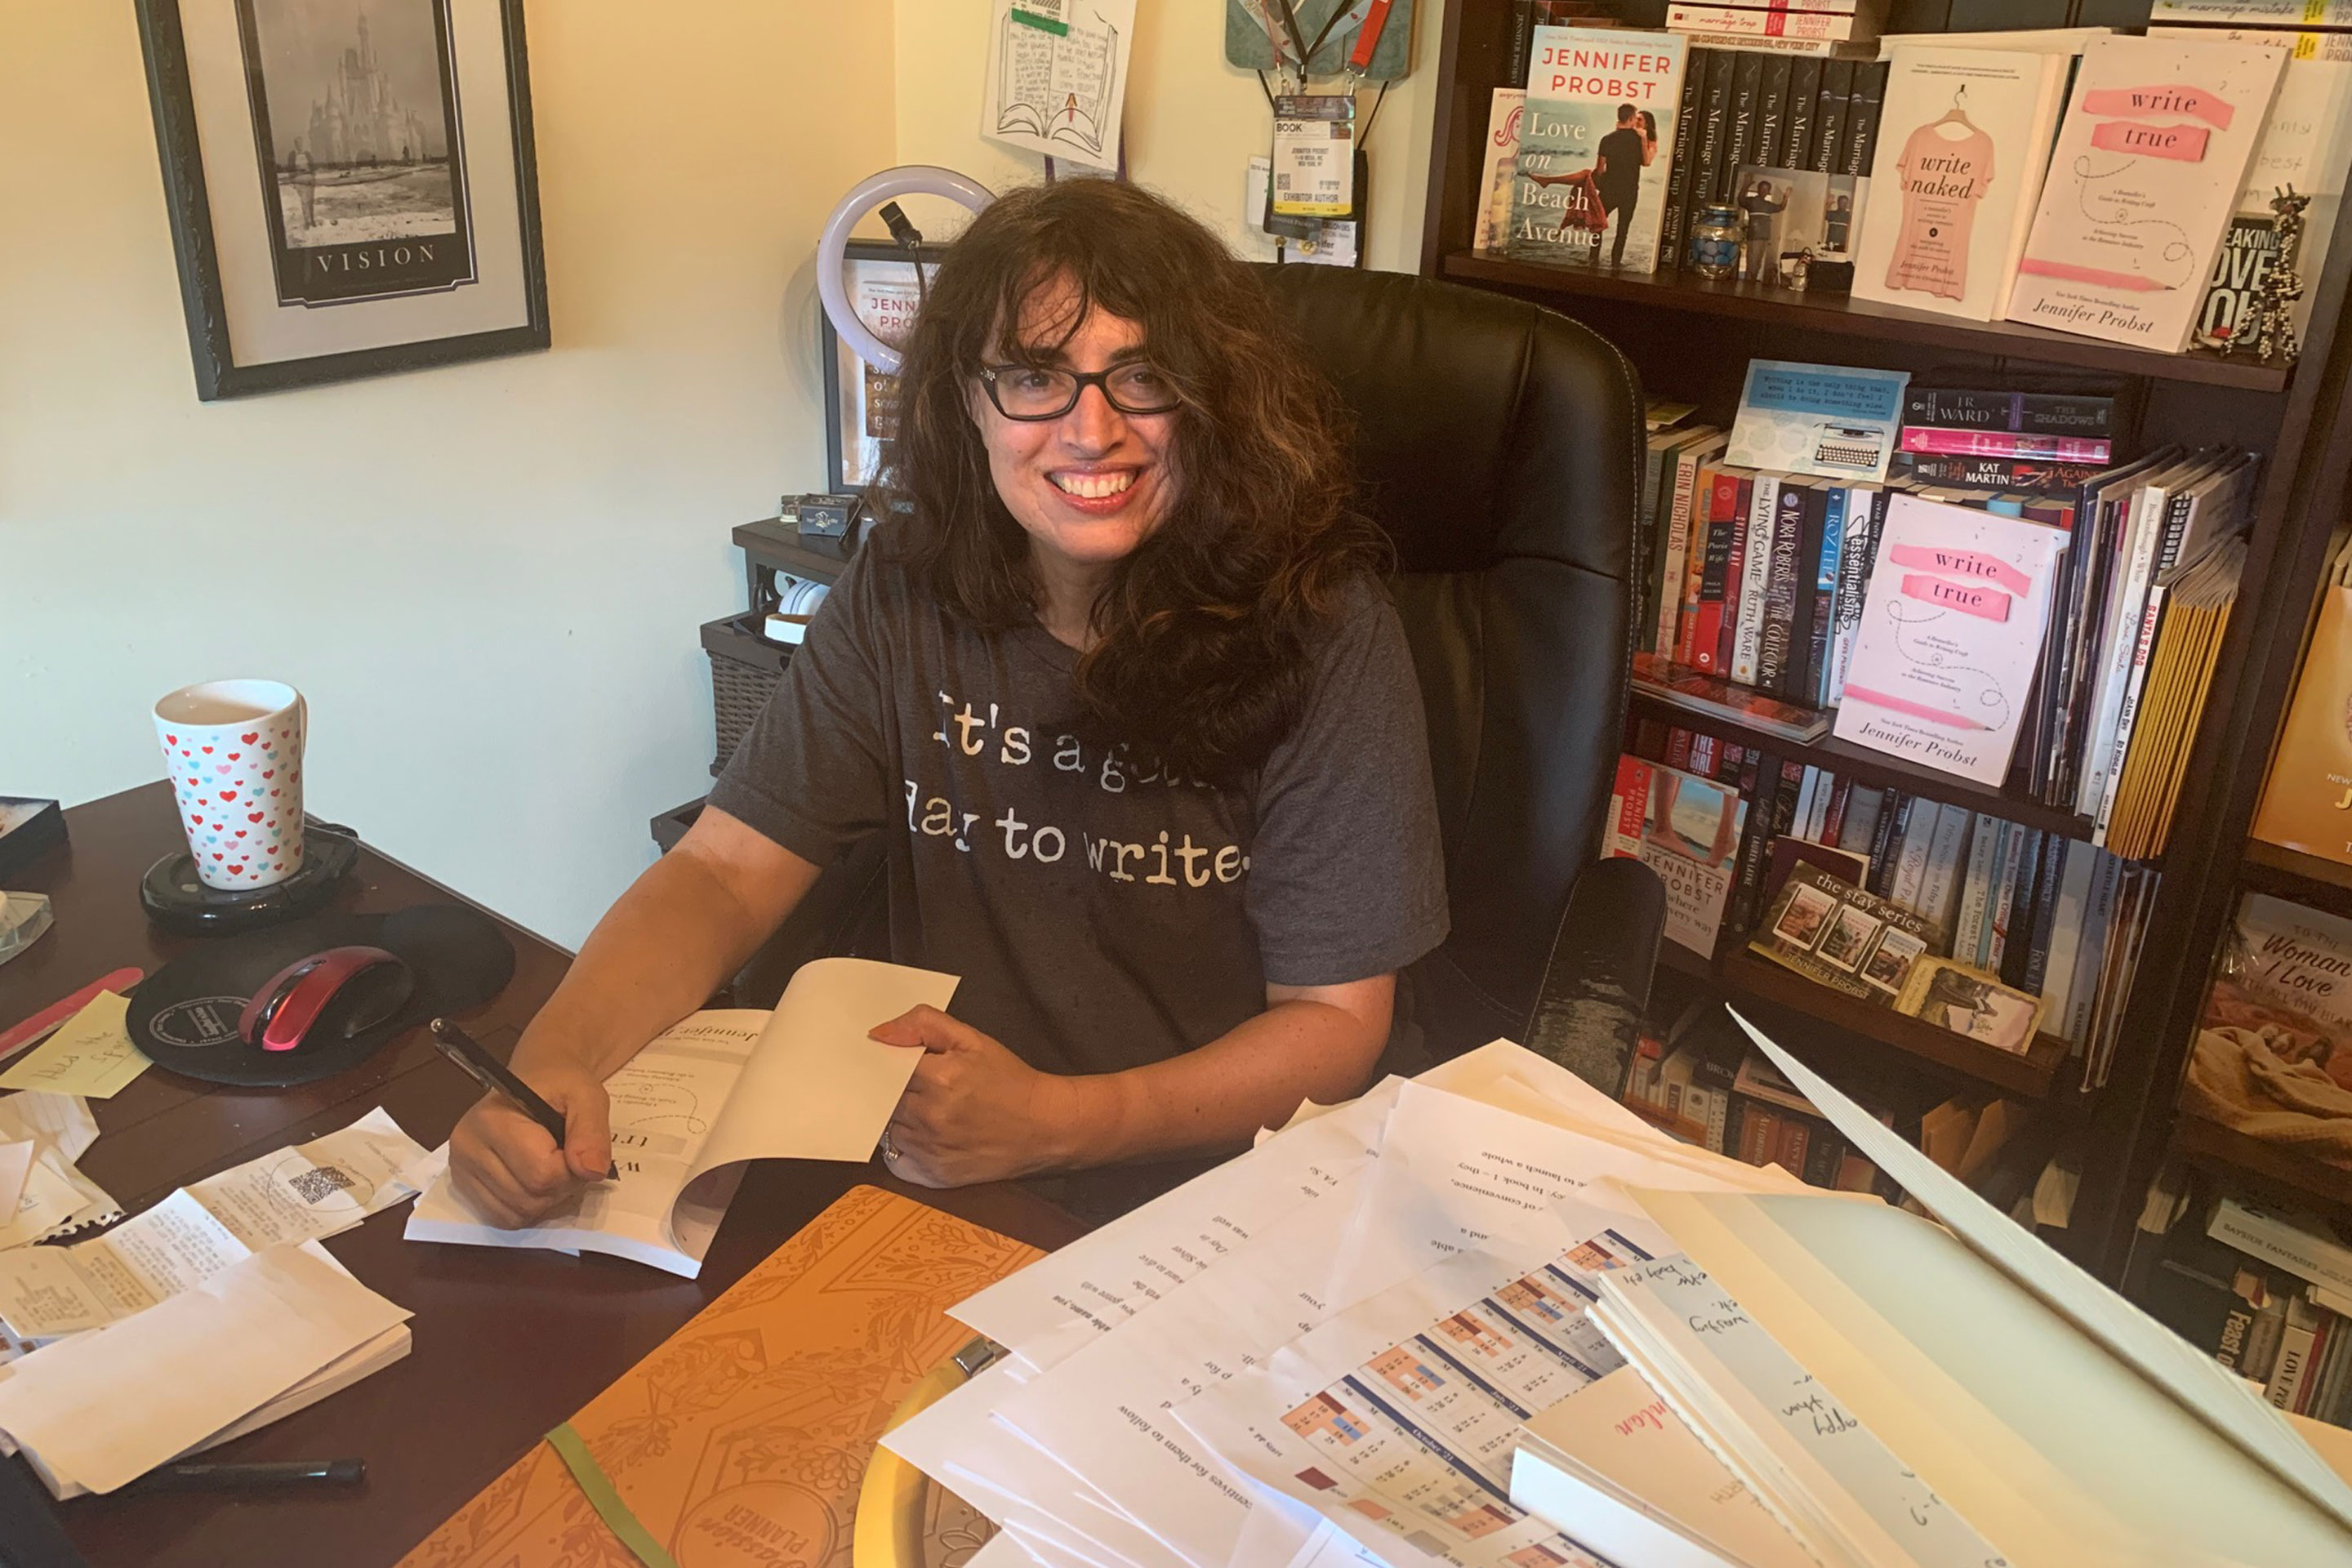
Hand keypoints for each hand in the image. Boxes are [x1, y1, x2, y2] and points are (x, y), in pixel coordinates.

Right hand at [446, 1063, 611, 1227]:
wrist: (536, 1079)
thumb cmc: (560, 1085)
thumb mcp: (587, 1096)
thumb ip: (592, 1132)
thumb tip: (591, 1171)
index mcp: (492, 1120)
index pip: (542, 1174)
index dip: (572, 1170)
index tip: (577, 1148)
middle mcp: (467, 1147)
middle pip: (529, 1199)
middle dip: (561, 1186)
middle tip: (567, 1157)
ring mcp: (462, 1170)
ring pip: (517, 1214)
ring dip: (547, 1200)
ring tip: (552, 1166)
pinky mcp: (465, 1187)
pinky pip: (504, 1218)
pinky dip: (528, 1209)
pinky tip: (536, 1181)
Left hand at [870, 1006, 1084, 1187]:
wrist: (1046, 1127)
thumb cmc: (1009, 1081)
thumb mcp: (971, 1039)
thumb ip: (923, 1025)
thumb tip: (878, 1034)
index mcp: (940, 1078)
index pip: (884, 1068)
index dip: (886, 1065)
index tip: (894, 1064)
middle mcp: (931, 1118)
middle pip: (881, 1100)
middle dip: (890, 1091)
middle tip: (917, 1087)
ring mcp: (931, 1151)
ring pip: (887, 1129)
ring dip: (896, 1119)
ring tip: (926, 1110)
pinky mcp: (934, 1176)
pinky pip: (895, 1160)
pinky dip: (902, 1148)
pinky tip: (924, 1136)